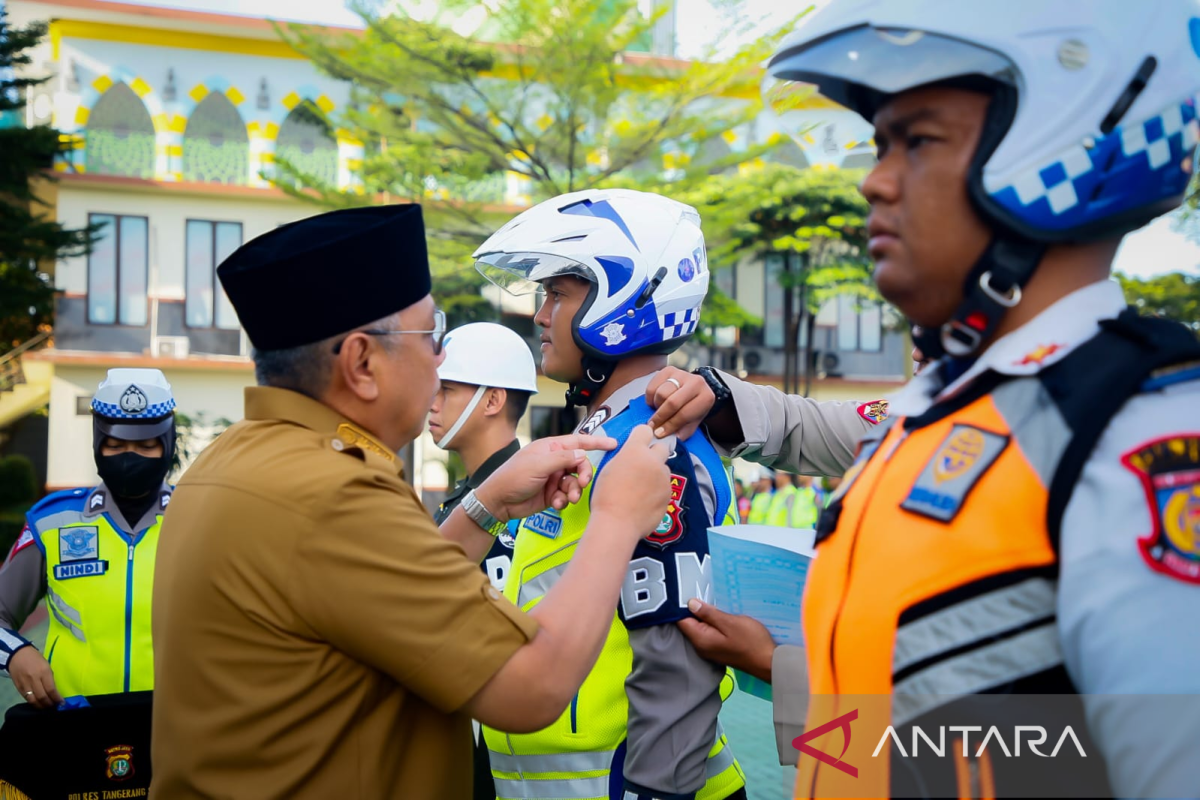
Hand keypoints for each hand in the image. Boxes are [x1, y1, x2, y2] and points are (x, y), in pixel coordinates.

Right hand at [9, 646, 62, 709]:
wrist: (17, 654)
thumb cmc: (35, 658)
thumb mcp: (46, 665)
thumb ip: (49, 678)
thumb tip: (54, 690)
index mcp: (44, 672)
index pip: (51, 689)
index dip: (57, 698)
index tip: (62, 703)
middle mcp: (34, 679)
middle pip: (42, 697)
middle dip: (50, 704)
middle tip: (54, 706)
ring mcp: (25, 684)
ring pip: (33, 700)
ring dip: (41, 706)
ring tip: (46, 707)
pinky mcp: (18, 687)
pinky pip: (26, 698)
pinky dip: (33, 702)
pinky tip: (38, 703)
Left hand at [476, 433, 616, 521]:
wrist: (499, 502)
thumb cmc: (513, 477)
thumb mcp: (539, 465)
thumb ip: (563, 458)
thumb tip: (582, 454)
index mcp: (551, 448)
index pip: (578, 441)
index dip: (596, 442)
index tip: (613, 444)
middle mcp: (554, 461)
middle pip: (580, 464)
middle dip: (584, 474)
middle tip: (582, 483)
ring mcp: (554, 478)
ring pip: (575, 482)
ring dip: (574, 491)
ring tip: (568, 498)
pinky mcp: (553, 494)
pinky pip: (567, 495)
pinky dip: (564, 500)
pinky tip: (556, 504)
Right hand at [589, 425, 672, 541]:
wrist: (617, 523)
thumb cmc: (606, 496)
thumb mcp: (609, 468)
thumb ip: (625, 457)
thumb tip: (632, 456)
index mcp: (635, 451)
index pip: (645, 430)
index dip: (641, 436)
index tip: (638, 443)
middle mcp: (653, 460)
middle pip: (662, 447)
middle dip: (654, 453)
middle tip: (642, 466)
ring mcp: (664, 478)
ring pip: (664, 469)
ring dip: (656, 473)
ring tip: (642, 488)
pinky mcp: (669, 494)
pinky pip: (665, 487)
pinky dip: (657, 491)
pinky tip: (645, 502)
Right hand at [645, 367, 713, 439]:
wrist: (695, 388)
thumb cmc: (694, 407)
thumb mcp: (695, 420)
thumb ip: (685, 430)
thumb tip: (674, 438)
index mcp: (706, 397)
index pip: (684, 414)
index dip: (670, 426)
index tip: (659, 434)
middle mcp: (696, 382)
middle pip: (671, 402)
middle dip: (660, 417)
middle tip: (652, 426)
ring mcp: (682, 374)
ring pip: (661, 393)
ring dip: (657, 406)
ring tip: (659, 411)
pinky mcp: (669, 369)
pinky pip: (652, 385)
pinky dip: (651, 397)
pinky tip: (655, 402)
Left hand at [677, 598, 776, 682]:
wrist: (769, 661)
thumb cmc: (751, 642)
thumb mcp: (730, 623)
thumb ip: (708, 614)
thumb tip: (690, 603)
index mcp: (701, 640)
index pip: (682, 621)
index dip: (683, 606)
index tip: (690, 591)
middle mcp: (701, 647)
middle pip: (690, 624)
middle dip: (695, 609)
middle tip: (704, 593)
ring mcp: (710, 649)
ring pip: (701, 627)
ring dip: (706, 615)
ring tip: (715, 602)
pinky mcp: (719, 648)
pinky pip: (711, 632)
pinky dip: (714, 623)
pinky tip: (722, 615)